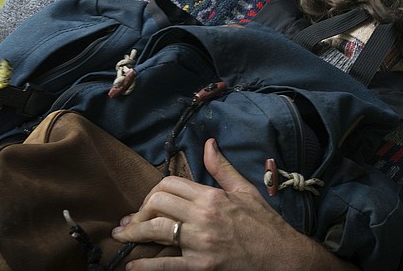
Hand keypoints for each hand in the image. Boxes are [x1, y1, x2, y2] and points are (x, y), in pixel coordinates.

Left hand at [112, 138, 355, 269]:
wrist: (281, 256)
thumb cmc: (264, 224)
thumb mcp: (245, 190)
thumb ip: (222, 168)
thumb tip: (208, 144)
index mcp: (212, 196)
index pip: (170, 183)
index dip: (154, 190)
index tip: (150, 201)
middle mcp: (203, 216)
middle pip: (158, 203)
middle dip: (141, 210)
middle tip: (133, 218)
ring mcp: (200, 243)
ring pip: (156, 231)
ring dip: (134, 232)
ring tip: (122, 234)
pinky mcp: (201, 266)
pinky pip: (165, 265)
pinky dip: (145, 266)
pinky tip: (131, 265)